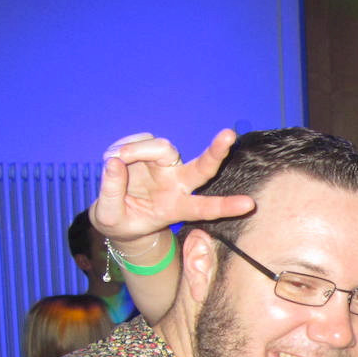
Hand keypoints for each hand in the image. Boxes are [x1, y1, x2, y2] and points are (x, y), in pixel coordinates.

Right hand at [90, 129, 252, 244]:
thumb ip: (110, 194)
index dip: (226, 206)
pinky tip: (116, 158)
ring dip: (136, 151)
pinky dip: (125, 146)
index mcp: (176, 208)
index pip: (204, 208)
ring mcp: (167, 165)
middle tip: (229, 135)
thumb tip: (115, 163)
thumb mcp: (108, 218)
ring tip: (116, 161)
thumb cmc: (119, 221)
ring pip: (161, 147)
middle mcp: (178, 184)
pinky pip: (142, 139)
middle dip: (217, 152)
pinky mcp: (153, 150)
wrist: (114, 213)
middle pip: (203, 167)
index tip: (249, 204)